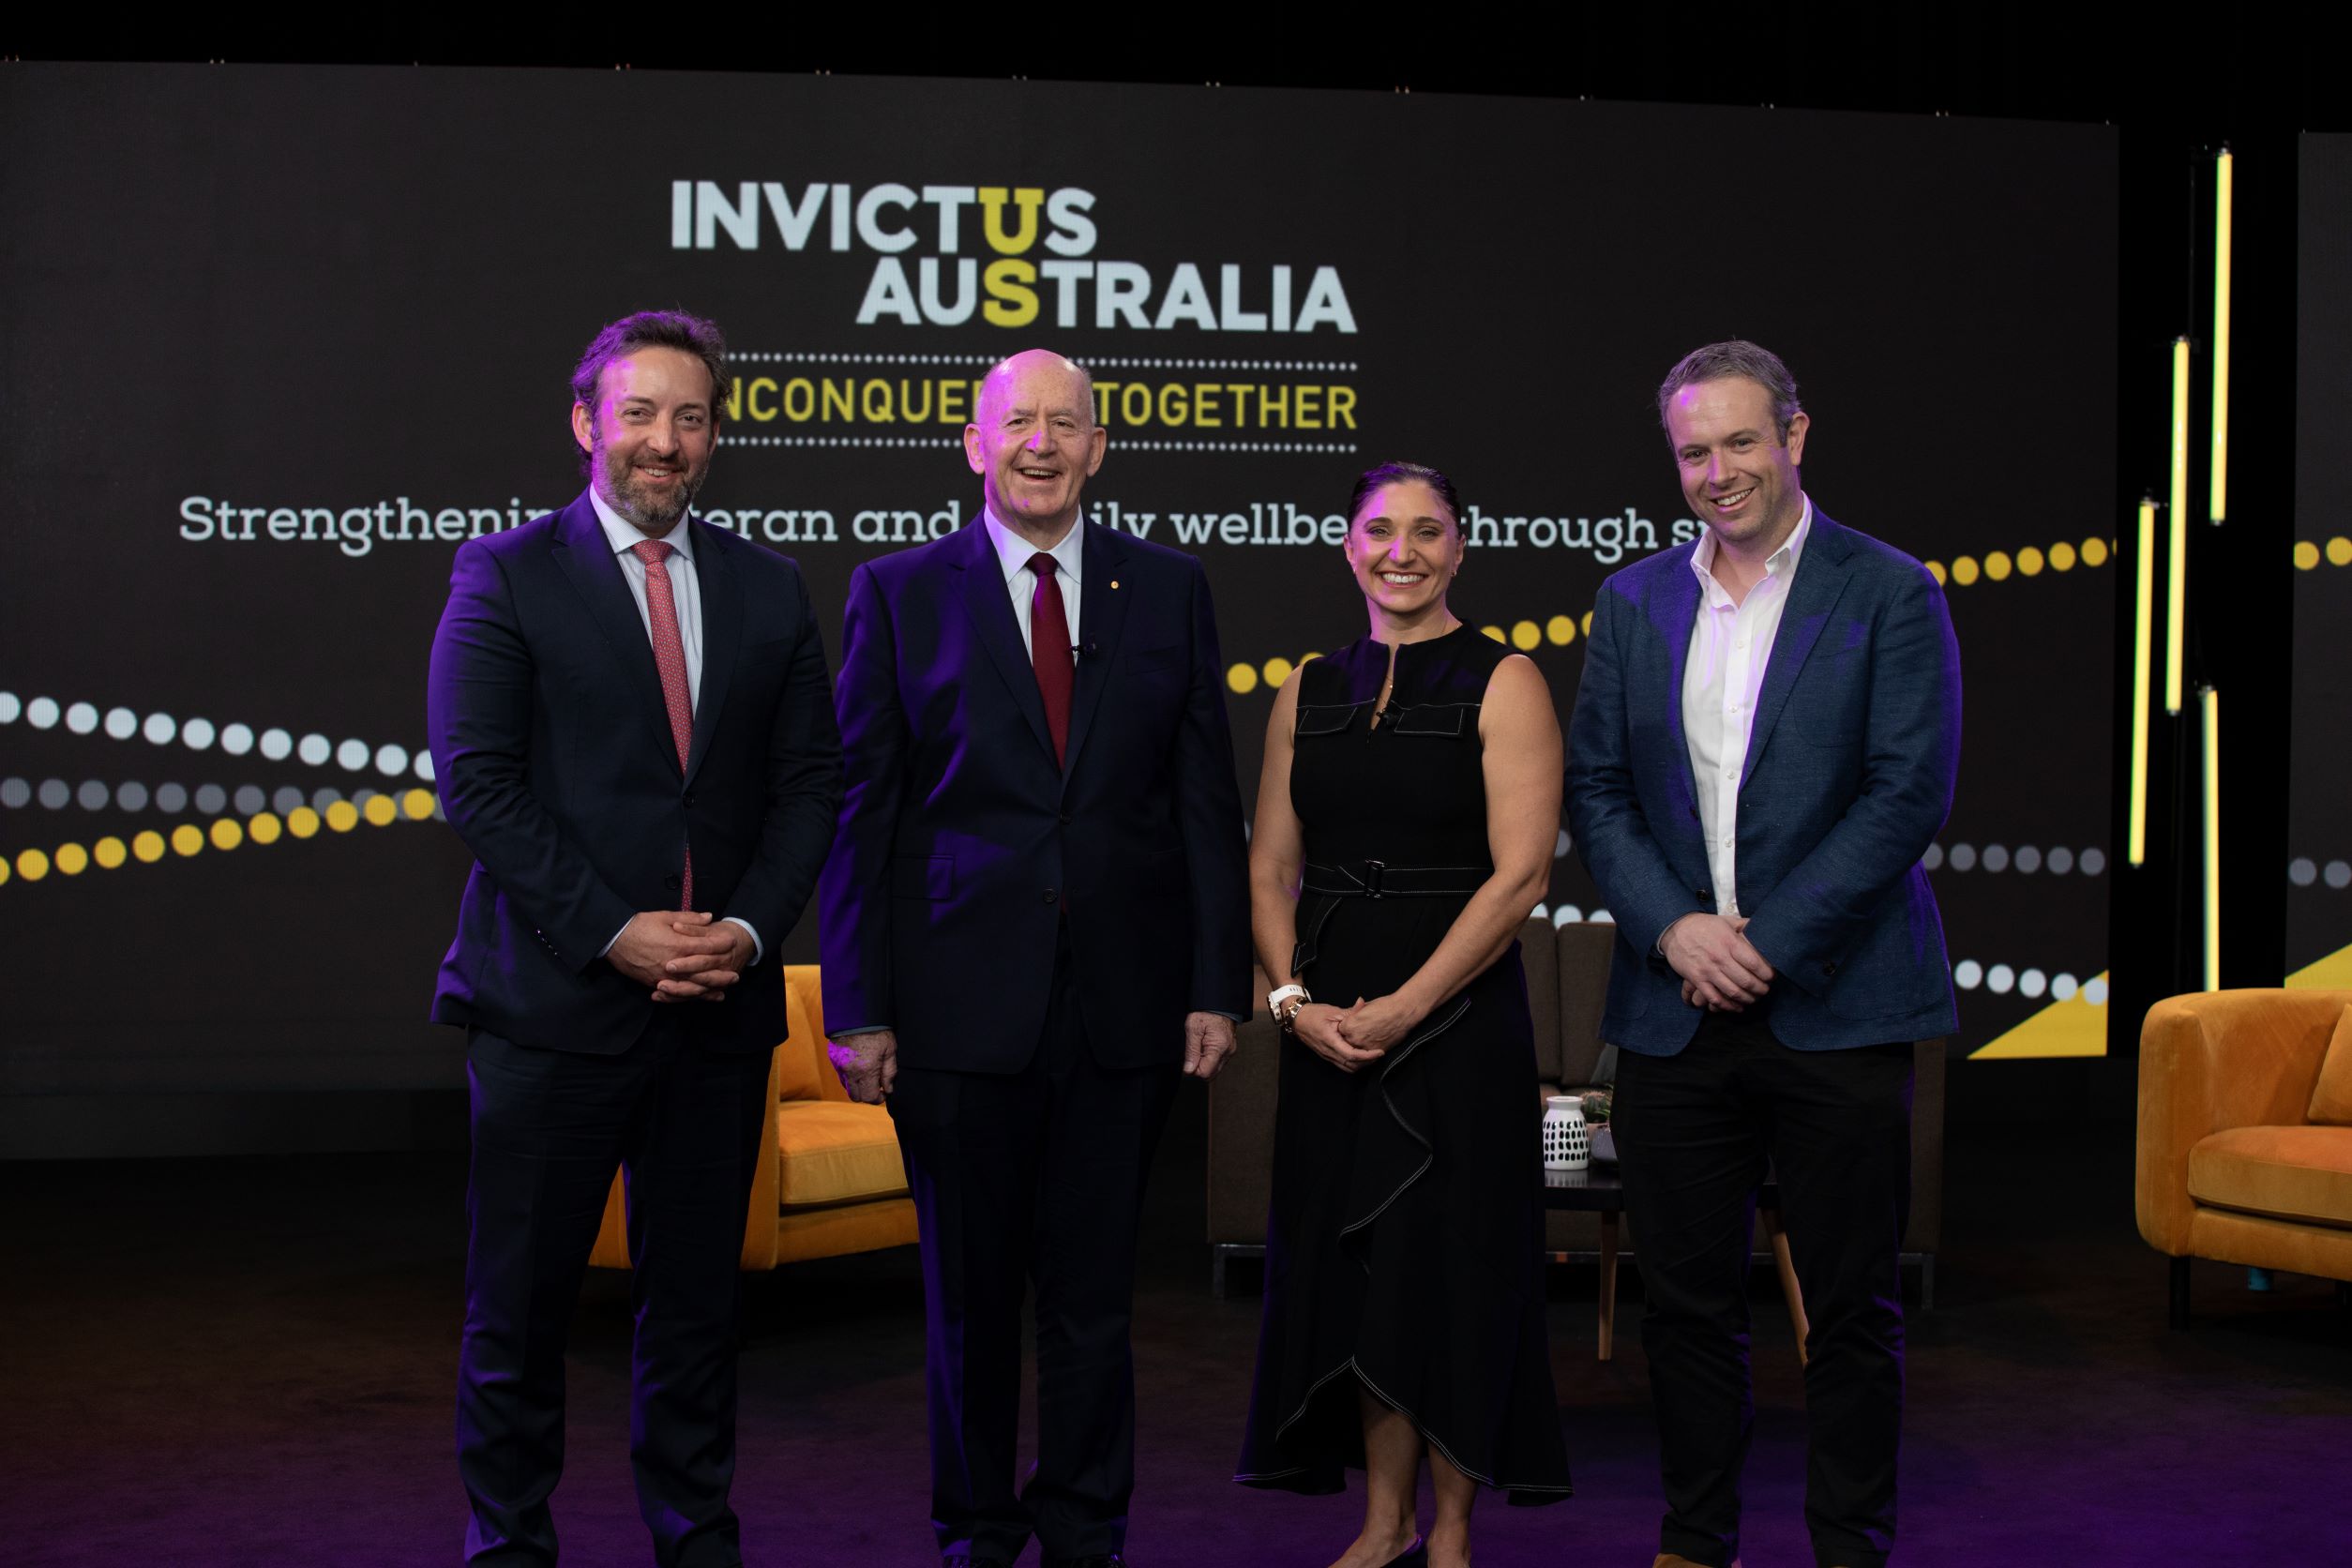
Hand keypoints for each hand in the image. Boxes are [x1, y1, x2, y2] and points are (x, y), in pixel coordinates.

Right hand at [607, 911, 740, 999]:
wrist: (613, 939)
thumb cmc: (639, 925)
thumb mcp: (664, 916)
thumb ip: (689, 918)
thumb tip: (709, 917)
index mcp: (678, 944)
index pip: (707, 947)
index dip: (722, 945)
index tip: (733, 943)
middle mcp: (674, 964)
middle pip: (704, 973)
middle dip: (721, 975)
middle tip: (736, 976)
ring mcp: (665, 977)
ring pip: (692, 987)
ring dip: (709, 990)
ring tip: (723, 991)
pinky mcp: (655, 984)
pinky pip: (677, 994)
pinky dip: (690, 997)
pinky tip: (700, 997)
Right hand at [827, 1029, 897, 1102]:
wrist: (856, 1013)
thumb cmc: (877, 1030)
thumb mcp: (890, 1050)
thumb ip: (890, 1072)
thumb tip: (889, 1089)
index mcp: (866, 1070)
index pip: (869, 1097)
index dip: (878, 1098)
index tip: (884, 1092)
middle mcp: (850, 1071)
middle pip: (856, 1097)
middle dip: (867, 1095)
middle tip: (876, 1086)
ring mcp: (839, 1066)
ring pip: (847, 1088)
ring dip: (857, 1087)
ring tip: (868, 1076)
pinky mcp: (833, 1060)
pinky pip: (841, 1076)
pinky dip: (850, 1077)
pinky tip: (859, 1067)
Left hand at [1183, 1011, 1237, 1078]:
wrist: (1219, 1004)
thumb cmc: (1206, 1013)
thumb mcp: (1193, 1028)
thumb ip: (1191, 1050)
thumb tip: (1188, 1069)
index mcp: (1219, 1047)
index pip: (1205, 1073)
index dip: (1193, 1069)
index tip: (1188, 1060)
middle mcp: (1227, 1052)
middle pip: (1211, 1074)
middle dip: (1198, 1068)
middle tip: (1192, 1054)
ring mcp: (1230, 1052)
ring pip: (1214, 1070)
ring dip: (1204, 1064)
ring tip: (1199, 1049)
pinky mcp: (1229, 1050)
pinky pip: (1218, 1063)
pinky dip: (1209, 1060)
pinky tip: (1204, 1049)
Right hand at [1290, 1002, 1385, 1073]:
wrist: (1298, 1020)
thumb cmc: (1314, 1015)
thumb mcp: (1333, 1011)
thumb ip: (1350, 1011)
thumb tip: (1363, 1003)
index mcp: (1330, 1040)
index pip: (1351, 1054)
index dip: (1367, 1055)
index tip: (1379, 1052)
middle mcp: (1328, 1052)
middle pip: (1351, 1065)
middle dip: (1367, 1062)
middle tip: (1379, 1054)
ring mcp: (1327, 1056)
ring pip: (1347, 1068)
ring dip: (1360, 1065)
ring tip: (1371, 1056)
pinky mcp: (1327, 1056)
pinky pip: (1342, 1065)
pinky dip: (1353, 1064)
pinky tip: (1360, 1056)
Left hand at [1333, 992, 1427, 1054]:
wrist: (1403, 1013)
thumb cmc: (1385, 1006)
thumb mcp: (1364, 1007)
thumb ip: (1354, 1014)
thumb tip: (1350, 1016)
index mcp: (1349, 1025)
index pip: (1340, 1031)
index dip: (1346, 1028)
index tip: (1351, 1026)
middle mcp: (1355, 1038)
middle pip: (1345, 1042)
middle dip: (1349, 1039)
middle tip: (1358, 1034)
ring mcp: (1365, 1046)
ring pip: (1354, 1052)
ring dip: (1356, 1049)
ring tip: (1363, 1042)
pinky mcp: (1376, 1052)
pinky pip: (1366, 1057)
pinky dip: (1366, 1054)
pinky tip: (1369, 1048)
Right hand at [1662, 914, 1774, 1009]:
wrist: (1675, 929)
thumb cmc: (1703, 925)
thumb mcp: (1726, 920)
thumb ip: (1746, 925)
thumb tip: (1764, 928)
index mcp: (1730, 942)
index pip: (1755, 963)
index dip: (1767, 973)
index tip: (1771, 977)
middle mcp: (1720, 957)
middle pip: (1746, 981)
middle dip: (1760, 989)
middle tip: (1765, 990)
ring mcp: (1707, 970)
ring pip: (1733, 992)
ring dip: (1747, 999)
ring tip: (1753, 999)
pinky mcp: (1696, 979)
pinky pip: (1714, 998)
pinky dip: (1727, 1006)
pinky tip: (1736, 1007)